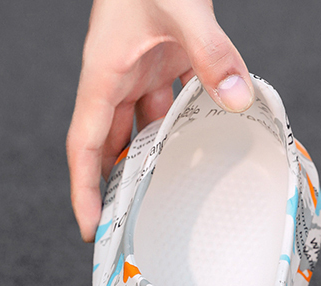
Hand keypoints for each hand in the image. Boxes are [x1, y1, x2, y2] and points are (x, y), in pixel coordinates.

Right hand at [67, 0, 252, 241]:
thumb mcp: (181, 4)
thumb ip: (210, 50)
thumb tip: (236, 97)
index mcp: (104, 72)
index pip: (86, 145)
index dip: (84, 189)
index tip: (88, 227)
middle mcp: (116, 77)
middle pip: (110, 147)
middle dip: (116, 188)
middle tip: (130, 229)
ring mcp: (138, 69)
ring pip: (139, 130)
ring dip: (150, 163)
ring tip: (164, 201)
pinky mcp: (162, 60)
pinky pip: (165, 108)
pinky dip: (177, 132)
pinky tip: (198, 149)